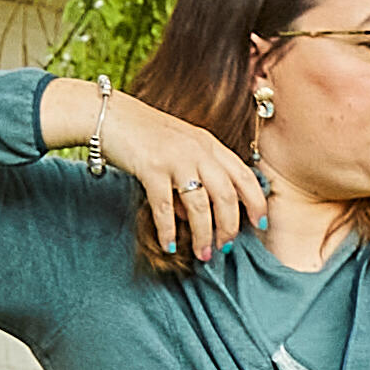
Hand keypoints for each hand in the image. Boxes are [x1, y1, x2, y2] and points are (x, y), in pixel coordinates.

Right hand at [57, 79, 262, 266]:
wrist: (110, 114)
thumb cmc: (146, 134)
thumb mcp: (182, 146)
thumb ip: (196, 175)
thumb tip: (192, 216)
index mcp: (210, 145)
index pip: (245, 176)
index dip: (256, 202)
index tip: (259, 224)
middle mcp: (198, 151)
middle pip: (226, 196)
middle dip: (230, 227)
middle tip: (226, 248)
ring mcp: (175, 159)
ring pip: (200, 206)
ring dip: (204, 235)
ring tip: (203, 255)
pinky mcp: (150, 168)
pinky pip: (165, 207)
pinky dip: (168, 230)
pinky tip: (169, 245)